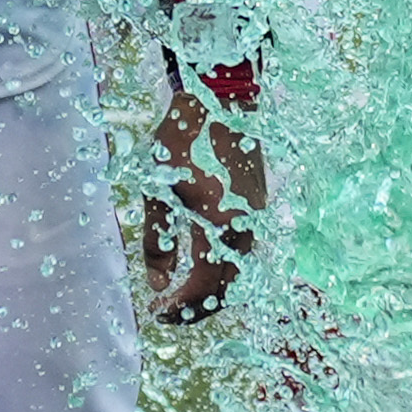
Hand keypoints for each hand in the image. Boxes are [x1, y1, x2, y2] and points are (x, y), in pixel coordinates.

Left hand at [139, 71, 263, 323]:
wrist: (220, 99)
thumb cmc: (182, 141)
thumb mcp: (158, 192)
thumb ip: (158, 241)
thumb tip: (155, 281)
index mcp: (221, 227)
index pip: (202, 287)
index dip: (179, 306)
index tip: (157, 313)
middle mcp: (245, 228)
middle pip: (227, 288)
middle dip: (198, 306)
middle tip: (169, 312)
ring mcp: (255, 216)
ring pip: (238, 270)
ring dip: (211, 288)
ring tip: (182, 292)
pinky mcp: (256, 204)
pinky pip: (243, 250)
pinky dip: (223, 266)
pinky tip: (201, 263)